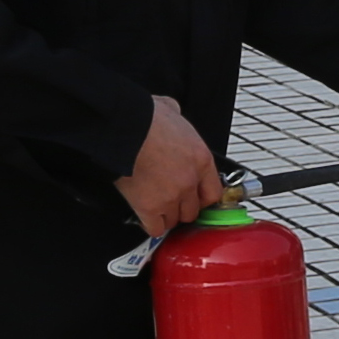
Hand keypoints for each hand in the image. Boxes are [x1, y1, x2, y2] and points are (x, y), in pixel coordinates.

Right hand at [123, 96, 226, 237]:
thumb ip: (178, 118)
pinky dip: (151, 225)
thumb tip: (172, 112)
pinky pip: (155, 229)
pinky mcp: (149, 207)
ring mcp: (171, 196)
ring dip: (166, 216)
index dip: (203, 198)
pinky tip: (146, 217)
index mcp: (201, 159)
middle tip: (172, 202)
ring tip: (157, 208)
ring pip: (175, 221)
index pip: (214, 192)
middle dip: (183, 208)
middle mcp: (190, 181)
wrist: (124, 128)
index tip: (196, 198)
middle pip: (194, 210)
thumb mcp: (172, 109)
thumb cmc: (145, 117)